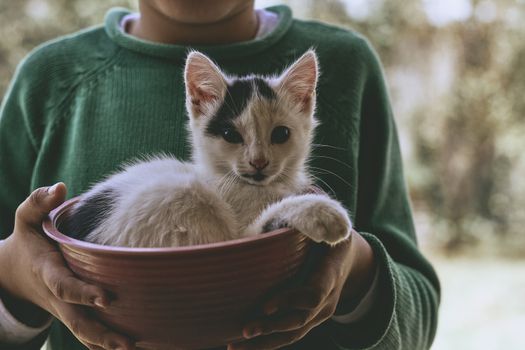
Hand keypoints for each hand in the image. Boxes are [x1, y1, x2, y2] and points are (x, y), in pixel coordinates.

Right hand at [0, 184, 134, 349]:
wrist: (13, 273)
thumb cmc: (28, 241)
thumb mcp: (26, 219)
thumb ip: (38, 202)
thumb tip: (60, 186)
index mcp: (48, 272)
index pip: (64, 286)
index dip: (82, 293)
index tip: (106, 298)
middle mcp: (58, 295)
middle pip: (77, 321)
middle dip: (100, 333)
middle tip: (126, 343)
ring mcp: (65, 309)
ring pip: (84, 333)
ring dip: (106, 344)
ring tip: (135, 349)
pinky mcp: (73, 314)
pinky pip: (87, 334)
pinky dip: (104, 344)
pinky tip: (132, 347)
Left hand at [228, 231, 374, 349]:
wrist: (351, 259)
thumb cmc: (329, 236)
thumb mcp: (328, 224)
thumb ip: (312, 220)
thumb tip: (294, 207)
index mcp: (331, 272)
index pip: (314, 294)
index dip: (291, 301)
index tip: (267, 305)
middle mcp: (329, 298)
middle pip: (301, 319)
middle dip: (272, 326)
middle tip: (246, 329)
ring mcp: (320, 313)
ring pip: (294, 333)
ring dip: (265, 342)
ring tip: (235, 345)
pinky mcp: (310, 319)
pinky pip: (290, 335)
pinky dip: (267, 342)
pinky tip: (242, 345)